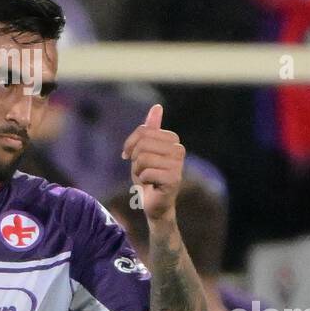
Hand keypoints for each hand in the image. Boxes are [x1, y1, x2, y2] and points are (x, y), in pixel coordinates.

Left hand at [121, 103, 185, 222]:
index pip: (143, 131)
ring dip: (138, 171)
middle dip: (135, 159)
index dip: (131, 143)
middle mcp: (179, 150)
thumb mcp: (144, 150)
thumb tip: (157, 106)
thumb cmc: (148, 176)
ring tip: (146, 178)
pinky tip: (151, 186)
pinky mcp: (174, 179)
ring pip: (143, 158)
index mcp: (173, 140)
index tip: (130, 156)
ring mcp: (178, 165)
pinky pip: (146, 173)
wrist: (154, 204)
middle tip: (141, 170)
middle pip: (143, 143)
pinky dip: (142, 181)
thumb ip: (150, 129)